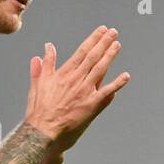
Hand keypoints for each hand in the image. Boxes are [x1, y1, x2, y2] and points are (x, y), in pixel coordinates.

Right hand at [24, 26, 129, 151]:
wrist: (42, 132)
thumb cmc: (39, 112)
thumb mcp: (38, 84)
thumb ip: (44, 65)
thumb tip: (46, 48)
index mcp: (64, 74)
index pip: (82, 52)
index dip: (93, 40)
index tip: (102, 30)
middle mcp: (76, 80)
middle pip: (93, 57)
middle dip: (104, 43)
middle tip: (113, 32)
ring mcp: (85, 92)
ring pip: (101, 69)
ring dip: (110, 56)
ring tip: (117, 45)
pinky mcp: (91, 106)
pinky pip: (107, 92)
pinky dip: (117, 84)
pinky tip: (126, 76)